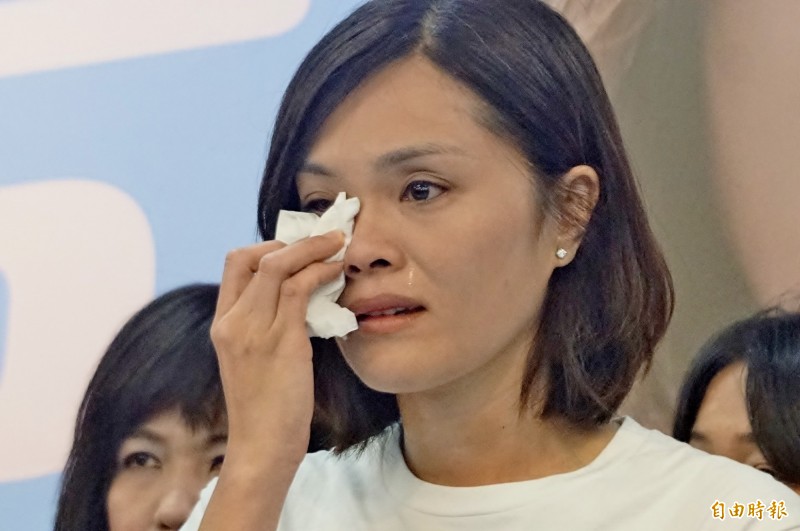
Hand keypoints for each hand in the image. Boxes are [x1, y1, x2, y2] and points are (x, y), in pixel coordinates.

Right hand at [210, 231, 344, 468]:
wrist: (262, 446)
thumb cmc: (266, 406)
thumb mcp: (255, 358)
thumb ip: (267, 324)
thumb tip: (301, 294)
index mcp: (222, 323)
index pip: (235, 264)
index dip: (268, 246)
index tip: (299, 248)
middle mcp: (232, 321)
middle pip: (254, 256)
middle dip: (293, 240)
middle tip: (323, 238)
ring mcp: (253, 330)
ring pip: (279, 265)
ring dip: (313, 248)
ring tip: (339, 245)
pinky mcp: (281, 341)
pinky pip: (299, 289)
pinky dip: (320, 271)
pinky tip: (336, 272)